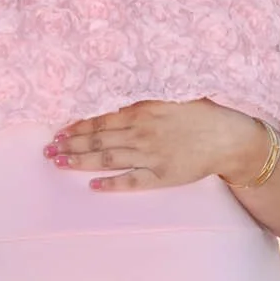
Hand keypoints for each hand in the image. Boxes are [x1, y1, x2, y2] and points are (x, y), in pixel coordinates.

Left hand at [44, 100, 270, 190]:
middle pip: (99, 140)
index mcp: (144, 110)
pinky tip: (93, 185)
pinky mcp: (162, 175)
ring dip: (81, 161)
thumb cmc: (203, 114)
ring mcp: (151, 156)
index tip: (59, 130)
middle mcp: (143, 132)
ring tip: (60, 163)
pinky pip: (132, 181)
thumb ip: (144, 98)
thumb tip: (116, 97)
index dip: (78, 125)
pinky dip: (111, 183)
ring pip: (108, 159)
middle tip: (49, 150)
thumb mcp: (172, 95)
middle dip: (71, 144)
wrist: (229, 138)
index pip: (102, 118)